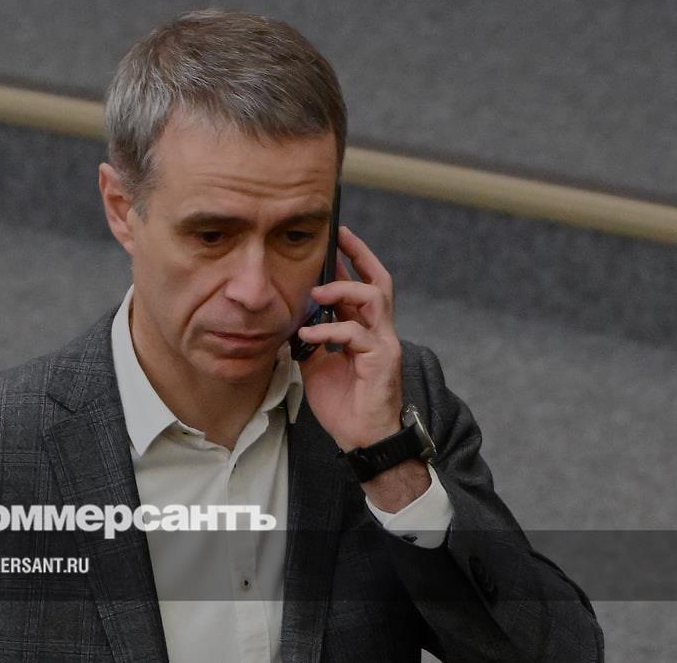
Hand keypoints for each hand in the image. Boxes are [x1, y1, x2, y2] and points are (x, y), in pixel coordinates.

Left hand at [296, 225, 403, 450]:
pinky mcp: (382, 360)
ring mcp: (384, 344)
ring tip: (317, 292)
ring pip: (373, 298)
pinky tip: (309, 334)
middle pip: (378, 281)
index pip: (363, 286)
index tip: (336, 238)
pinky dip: (329, 330)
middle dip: (359, 255)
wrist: (362, 439)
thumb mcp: (317, 366)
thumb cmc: (345, 405)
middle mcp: (380, 332)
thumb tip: (292, 321)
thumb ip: (311, 340)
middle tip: (338, 238)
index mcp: (365, 331)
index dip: (352, 261)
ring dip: (343, 289)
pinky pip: (355, 334)